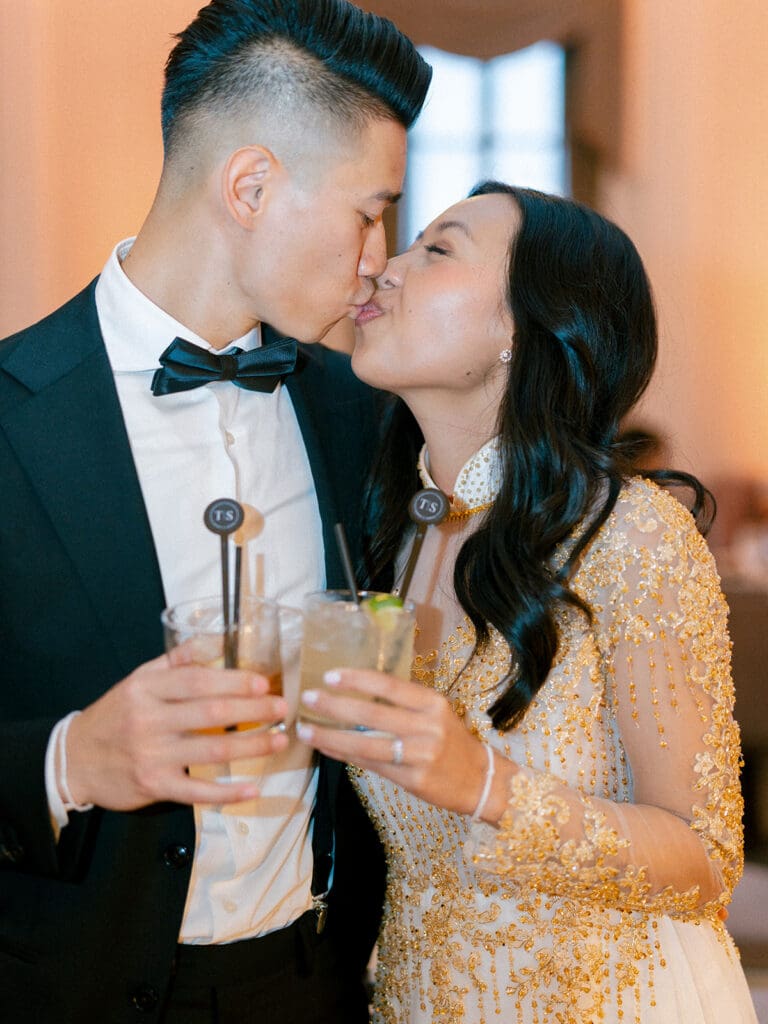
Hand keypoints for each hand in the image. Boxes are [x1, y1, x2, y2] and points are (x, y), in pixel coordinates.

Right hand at [66, 650, 288, 809]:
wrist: (75, 759)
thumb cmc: (115, 715)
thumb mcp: (138, 679)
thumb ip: (177, 660)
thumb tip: (217, 640)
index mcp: (147, 689)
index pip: (197, 681)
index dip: (233, 681)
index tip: (263, 684)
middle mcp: (149, 720)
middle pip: (211, 713)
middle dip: (253, 710)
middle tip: (282, 708)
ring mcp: (152, 755)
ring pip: (211, 749)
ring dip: (252, 746)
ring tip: (280, 740)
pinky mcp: (155, 786)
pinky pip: (197, 790)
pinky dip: (227, 792)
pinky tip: (251, 787)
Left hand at [295, 668, 502, 817]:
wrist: (480, 780)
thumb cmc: (451, 742)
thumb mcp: (435, 715)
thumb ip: (402, 706)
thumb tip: (356, 695)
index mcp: (432, 703)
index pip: (388, 685)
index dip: (357, 679)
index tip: (330, 675)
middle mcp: (427, 726)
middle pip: (372, 713)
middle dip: (335, 705)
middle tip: (308, 697)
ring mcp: (419, 754)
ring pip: (365, 743)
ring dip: (331, 735)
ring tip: (305, 729)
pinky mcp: (412, 779)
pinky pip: (370, 764)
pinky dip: (344, 754)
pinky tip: (326, 748)